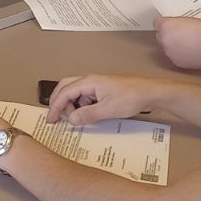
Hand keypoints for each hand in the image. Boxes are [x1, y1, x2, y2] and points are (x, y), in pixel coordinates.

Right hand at [47, 73, 163, 125]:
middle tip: (54, 117)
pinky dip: (79, 104)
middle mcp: (89, 80)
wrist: (149, 92)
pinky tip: (85, 115)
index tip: (51, 120)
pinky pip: (84, 95)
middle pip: (65, 86)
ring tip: (72, 118)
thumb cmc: (129, 98)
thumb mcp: (108, 110)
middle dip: (57, 101)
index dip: (55, 106)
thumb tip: (70, 119)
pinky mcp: (102, 89)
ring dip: (69, 103)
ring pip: (75, 91)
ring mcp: (96, 84)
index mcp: (88, 82)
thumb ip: (87, 115)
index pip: (64, 92)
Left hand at [155, 16, 200, 69]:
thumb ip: (177, 23)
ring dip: (173, 46)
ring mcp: (169, 52)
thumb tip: (175, 26)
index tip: (171, 24)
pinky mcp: (176, 62)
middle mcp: (164, 39)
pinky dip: (180, 55)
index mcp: (165, 26)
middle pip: (160, 36)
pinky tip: (191, 52)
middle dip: (167, 35)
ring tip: (188, 44)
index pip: (157, 23)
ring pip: (167, 47)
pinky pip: (175, 57)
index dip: (165, 23)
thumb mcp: (188, 19)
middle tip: (180, 34)